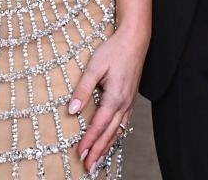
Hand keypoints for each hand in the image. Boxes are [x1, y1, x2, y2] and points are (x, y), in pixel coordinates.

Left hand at [72, 27, 144, 172]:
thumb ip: (82, 89)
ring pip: (118, 131)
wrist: (135, 41)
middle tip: (89, 167)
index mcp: (115, 97)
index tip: (80, 154)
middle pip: (110, 134)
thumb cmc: (113, 51)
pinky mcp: (130, 99)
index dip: (89, 142)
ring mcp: (129, 103)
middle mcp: (124, 104)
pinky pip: (123, 123)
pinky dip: (116, 136)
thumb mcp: (94, 67)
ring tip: (98, 161)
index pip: (99, 126)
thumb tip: (72, 110)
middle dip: (98, 151)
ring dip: (107, 147)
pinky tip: (111, 141)